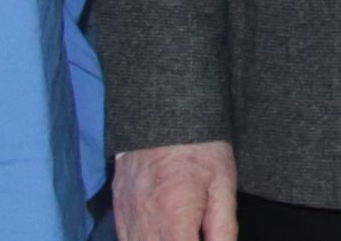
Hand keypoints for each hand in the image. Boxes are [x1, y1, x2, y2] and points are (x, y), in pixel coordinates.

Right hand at [112, 141, 237, 240]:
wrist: (165, 112)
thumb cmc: (201, 147)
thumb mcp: (223, 185)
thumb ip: (223, 228)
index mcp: (174, 217)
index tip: (202, 240)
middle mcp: (144, 221)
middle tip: (192, 234)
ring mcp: (126, 214)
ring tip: (180, 232)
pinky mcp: (117, 205)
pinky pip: (124, 238)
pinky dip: (141, 240)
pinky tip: (160, 235)